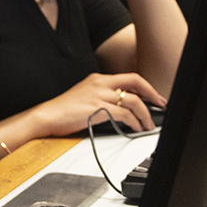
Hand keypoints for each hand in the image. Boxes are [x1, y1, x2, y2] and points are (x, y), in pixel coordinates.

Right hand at [6, 71, 163, 139]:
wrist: (46, 116)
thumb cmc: (61, 111)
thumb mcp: (83, 97)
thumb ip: (100, 97)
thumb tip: (119, 107)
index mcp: (97, 79)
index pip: (129, 78)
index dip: (145, 87)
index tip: (153, 96)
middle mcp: (100, 84)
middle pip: (135, 83)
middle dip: (152, 94)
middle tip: (160, 105)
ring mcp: (99, 95)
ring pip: (133, 101)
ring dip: (145, 115)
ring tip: (147, 125)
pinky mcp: (98, 109)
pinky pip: (125, 114)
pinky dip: (135, 122)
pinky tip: (136, 128)